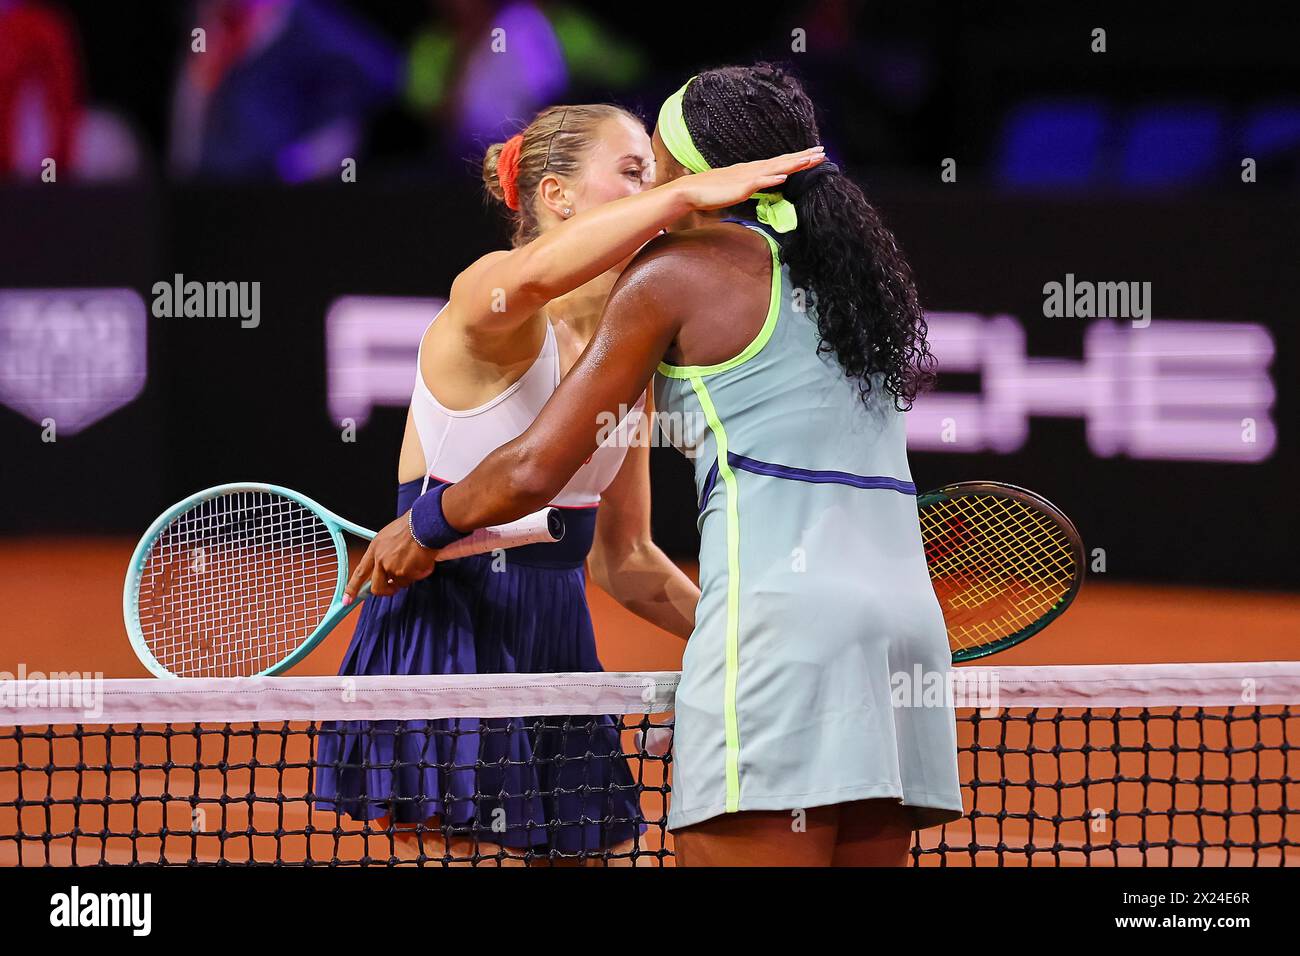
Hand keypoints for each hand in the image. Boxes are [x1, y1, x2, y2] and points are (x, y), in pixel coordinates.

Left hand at [344, 511, 437, 600]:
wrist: (423, 525)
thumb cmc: (410, 527)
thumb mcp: (388, 536)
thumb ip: (383, 553)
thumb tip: (386, 568)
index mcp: (374, 549)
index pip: (360, 573)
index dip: (352, 588)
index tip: (346, 600)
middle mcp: (381, 560)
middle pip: (377, 587)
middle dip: (386, 590)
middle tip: (393, 588)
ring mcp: (392, 568)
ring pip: (399, 583)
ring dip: (408, 576)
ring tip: (415, 561)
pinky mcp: (405, 573)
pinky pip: (412, 579)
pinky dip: (419, 573)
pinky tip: (422, 560)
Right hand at [672, 146, 824, 210]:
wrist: (690, 191)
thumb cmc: (711, 192)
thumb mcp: (737, 189)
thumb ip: (751, 186)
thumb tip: (763, 187)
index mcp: (753, 171)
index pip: (780, 163)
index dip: (798, 159)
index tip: (814, 155)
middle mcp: (753, 170)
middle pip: (783, 162)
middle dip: (804, 158)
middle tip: (823, 152)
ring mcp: (747, 177)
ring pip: (775, 169)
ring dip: (793, 164)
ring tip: (810, 160)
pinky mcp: (740, 187)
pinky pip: (758, 183)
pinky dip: (771, 179)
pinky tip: (783, 177)